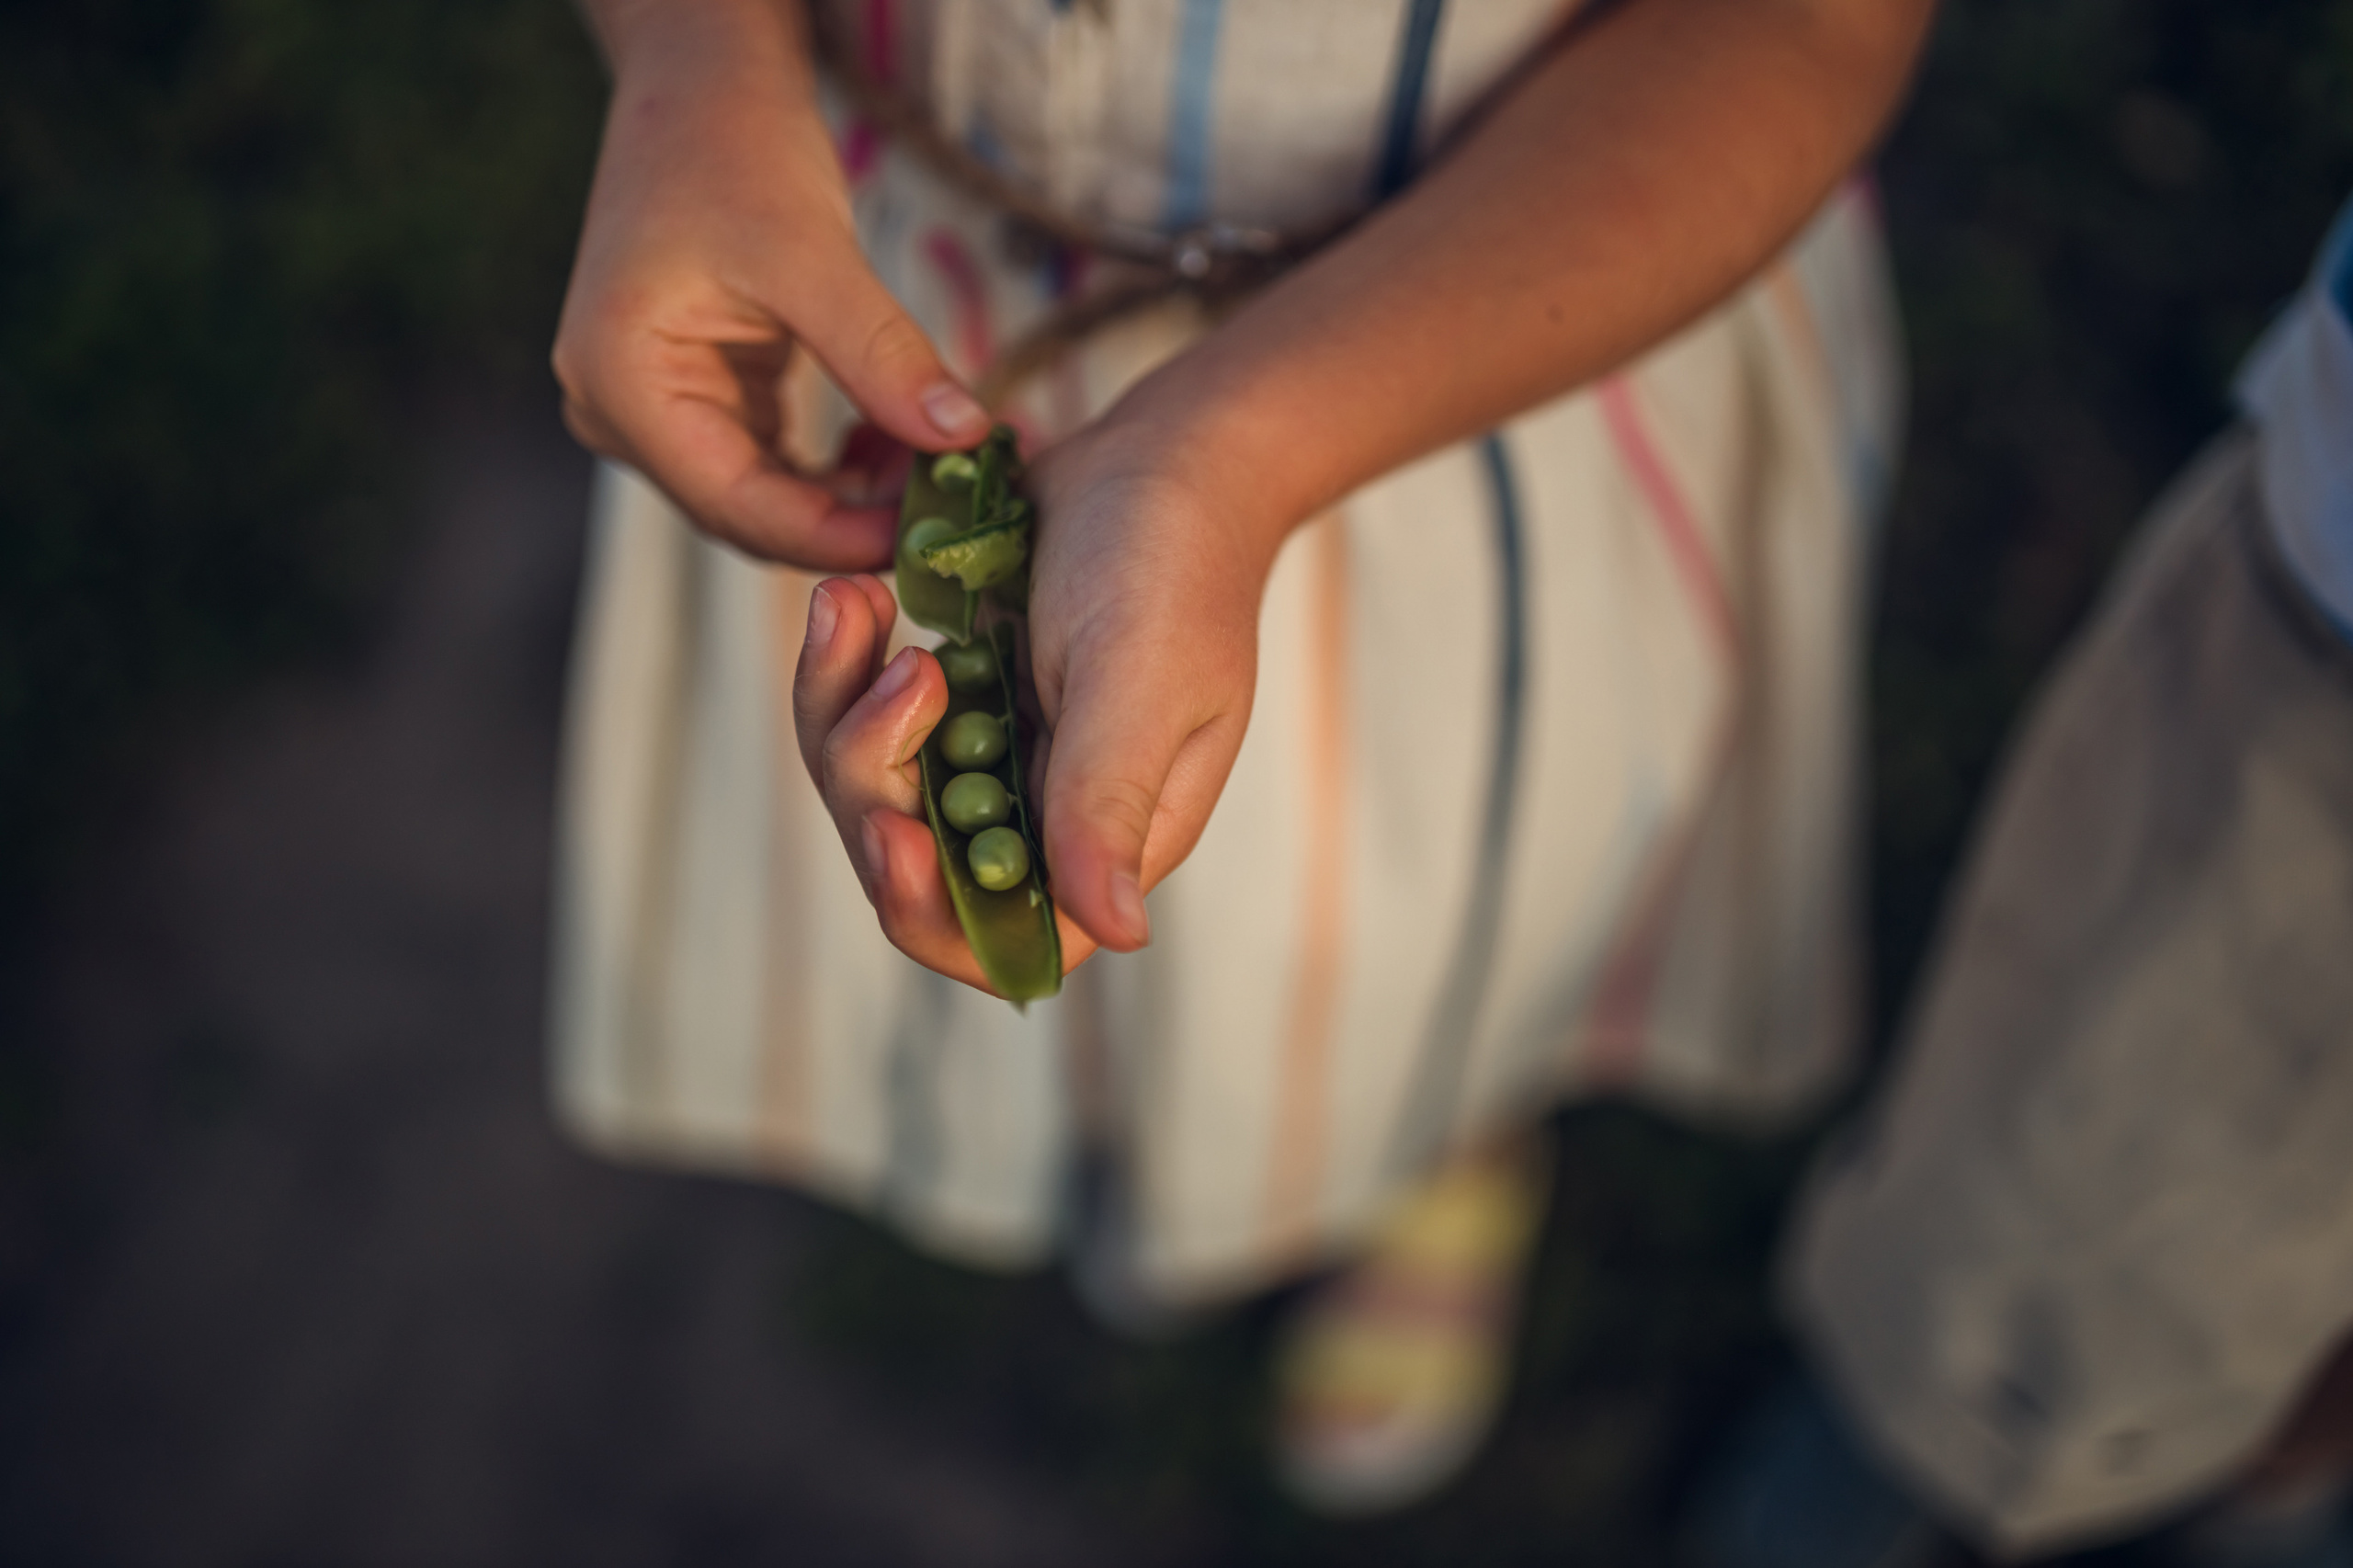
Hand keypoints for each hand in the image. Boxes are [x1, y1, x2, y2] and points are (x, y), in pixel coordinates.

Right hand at [553, 0, 990, 569]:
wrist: (701, 88)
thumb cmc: (736, 148)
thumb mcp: (814, 253)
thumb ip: (883, 356)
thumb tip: (964, 438)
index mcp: (619, 383)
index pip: (735, 505)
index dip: (836, 535)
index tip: (928, 535)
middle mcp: (616, 412)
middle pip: (747, 514)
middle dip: (851, 521)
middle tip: (952, 506)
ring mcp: (650, 412)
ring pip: (764, 498)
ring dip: (852, 497)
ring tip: (935, 462)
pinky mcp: (693, 401)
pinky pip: (771, 466)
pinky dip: (837, 469)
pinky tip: (898, 441)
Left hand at [791, 414, 1279, 982]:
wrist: (1166, 456)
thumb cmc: (1172, 564)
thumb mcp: (1139, 679)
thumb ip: (1109, 802)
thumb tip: (1117, 937)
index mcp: (1108, 835)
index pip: (1007, 938)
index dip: (931, 910)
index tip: (893, 827)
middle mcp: (1045, 815)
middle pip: (912, 865)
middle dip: (874, 777)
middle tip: (904, 671)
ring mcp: (995, 757)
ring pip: (872, 786)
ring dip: (843, 707)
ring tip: (855, 603)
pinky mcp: (959, 699)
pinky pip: (865, 713)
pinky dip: (845, 661)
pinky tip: (860, 595)